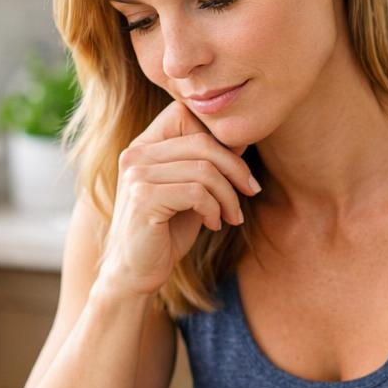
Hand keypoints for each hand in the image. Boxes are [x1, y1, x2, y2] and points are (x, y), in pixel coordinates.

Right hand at [96, 99, 260, 298]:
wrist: (136, 272)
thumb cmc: (167, 230)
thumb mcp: (192, 191)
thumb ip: (208, 164)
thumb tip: (243, 136)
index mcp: (143, 146)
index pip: (186, 115)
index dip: (219, 138)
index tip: (238, 170)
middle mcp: (135, 154)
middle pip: (202, 142)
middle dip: (236, 168)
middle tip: (251, 191)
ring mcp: (136, 175)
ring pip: (204, 169)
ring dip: (228, 196)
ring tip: (232, 216)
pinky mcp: (143, 199)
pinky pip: (196, 193)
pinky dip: (214, 209)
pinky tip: (213, 224)